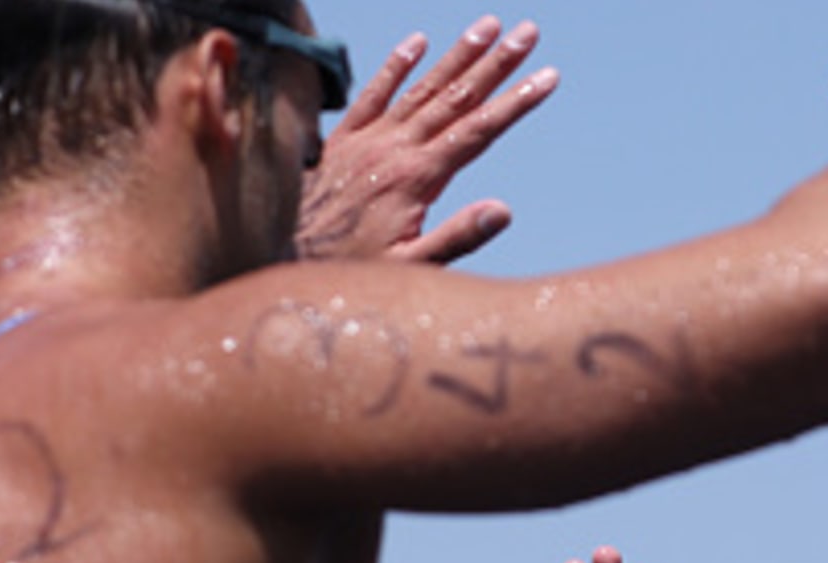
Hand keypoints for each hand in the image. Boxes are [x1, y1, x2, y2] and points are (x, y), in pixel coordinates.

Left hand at [294, 18, 557, 262]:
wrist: (280, 257)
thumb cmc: (351, 272)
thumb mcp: (409, 269)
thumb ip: (456, 238)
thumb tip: (504, 211)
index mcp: (417, 178)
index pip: (478, 131)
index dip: (516, 102)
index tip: (547, 77)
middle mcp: (395, 149)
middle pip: (456, 97)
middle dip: (496, 63)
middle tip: (528, 32)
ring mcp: (368, 140)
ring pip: (421, 87)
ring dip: (457, 55)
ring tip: (488, 25)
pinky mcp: (342, 140)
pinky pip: (371, 94)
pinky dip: (395, 66)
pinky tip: (417, 42)